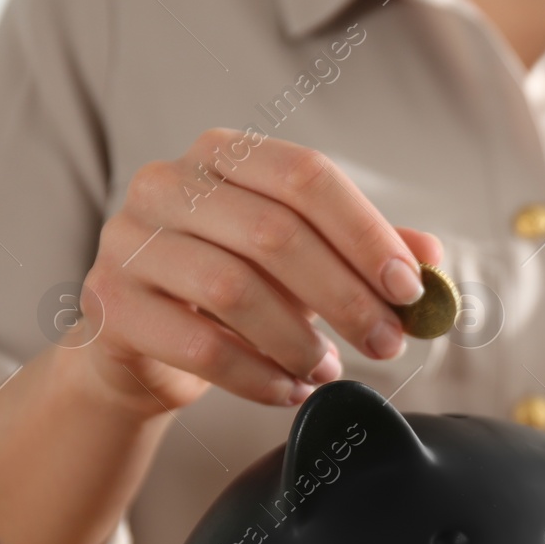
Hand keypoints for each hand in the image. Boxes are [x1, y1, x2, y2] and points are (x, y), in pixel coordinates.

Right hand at [72, 128, 440, 413]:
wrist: (144, 344)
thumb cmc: (235, 292)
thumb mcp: (305, 263)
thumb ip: (365, 251)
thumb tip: (434, 258)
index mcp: (222, 154)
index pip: (306, 177)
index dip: (365, 233)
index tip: (409, 287)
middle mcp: (166, 184)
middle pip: (275, 234)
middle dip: (346, 297)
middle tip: (386, 342)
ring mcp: (129, 242)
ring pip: (234, 291)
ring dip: (300, 341)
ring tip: (329, 369)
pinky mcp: (110, 305)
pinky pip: (200, 347)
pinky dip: (259, 377)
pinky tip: (290, 389)